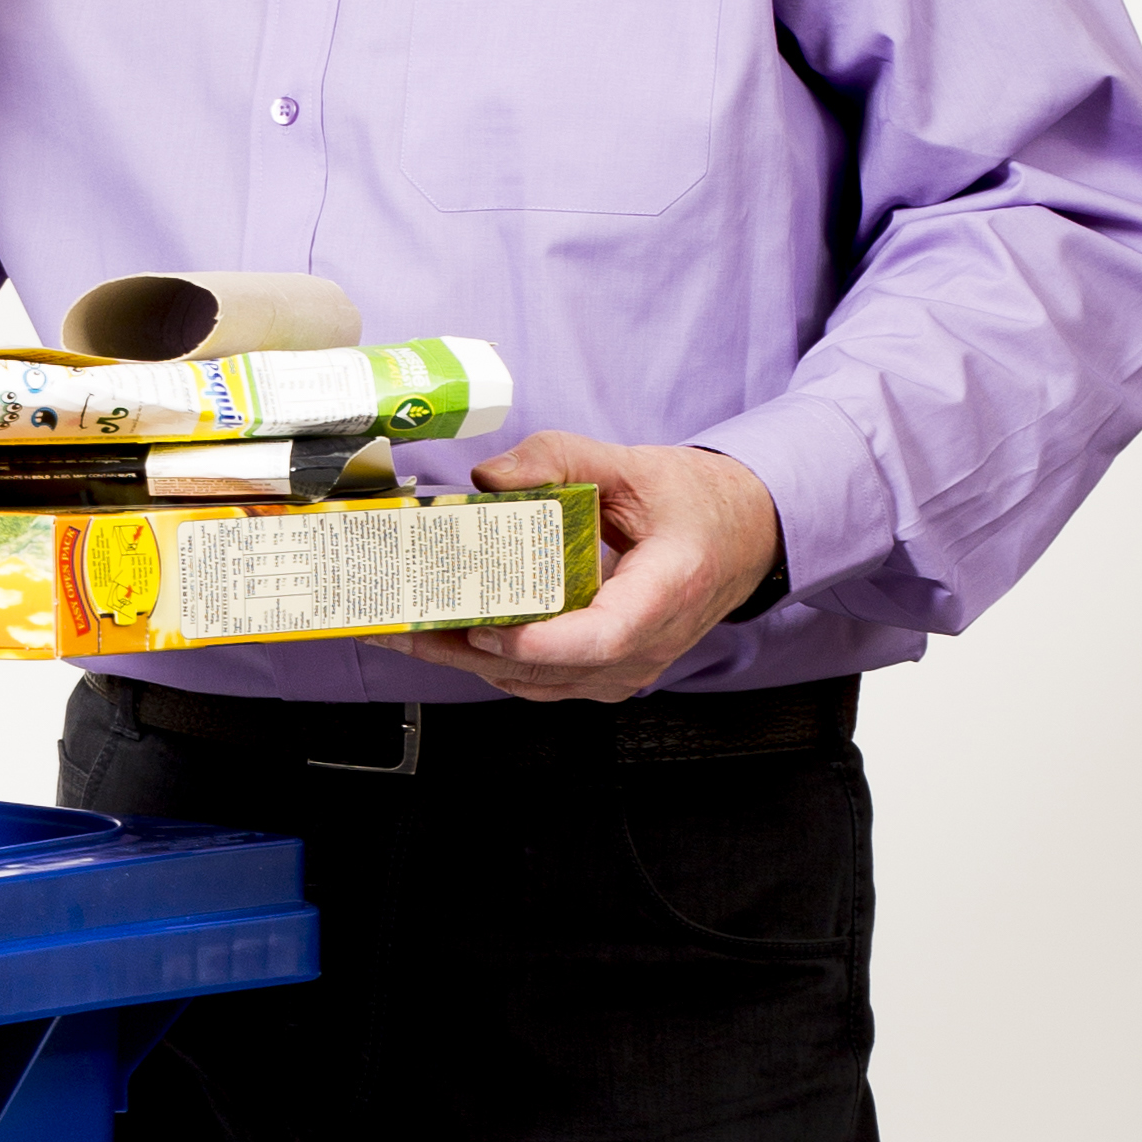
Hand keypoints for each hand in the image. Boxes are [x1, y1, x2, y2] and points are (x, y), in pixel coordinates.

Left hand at [405, 431, 780, 705]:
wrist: (739, 539)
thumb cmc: (694, 506)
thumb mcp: (631, 465)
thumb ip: (559, 459)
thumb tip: (490, 477)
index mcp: (664, 593)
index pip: (601, 639)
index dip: (538, 642)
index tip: (486, 627)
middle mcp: (646, 647)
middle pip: (549, 669)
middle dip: (466, 649)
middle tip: (403, 621)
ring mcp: (625, 669)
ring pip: (536, 683)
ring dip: (467, 661)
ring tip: (405, 629)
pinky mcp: (605, 674)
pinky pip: (541, 680)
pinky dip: (491, 663)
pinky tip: (446, 638)